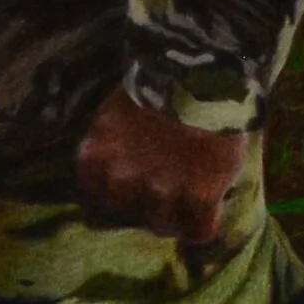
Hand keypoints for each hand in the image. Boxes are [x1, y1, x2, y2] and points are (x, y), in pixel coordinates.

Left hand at [75, 91, 247, 243]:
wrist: (203, 72)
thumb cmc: (161, 83)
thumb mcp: (118, 110)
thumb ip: (111, 145)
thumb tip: (114, 170)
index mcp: (96, 154)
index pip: (93, 190)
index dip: (113, 188)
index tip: (131, 179)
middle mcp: (121, 179)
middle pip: (128, 213)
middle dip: (145, 202)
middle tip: (167, 183)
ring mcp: (160, 191)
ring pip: (161, 224)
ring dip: (175, 213)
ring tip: (190, 189)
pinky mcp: (198, 197)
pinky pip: (200, 231)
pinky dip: (204, 224)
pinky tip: (210, 206)